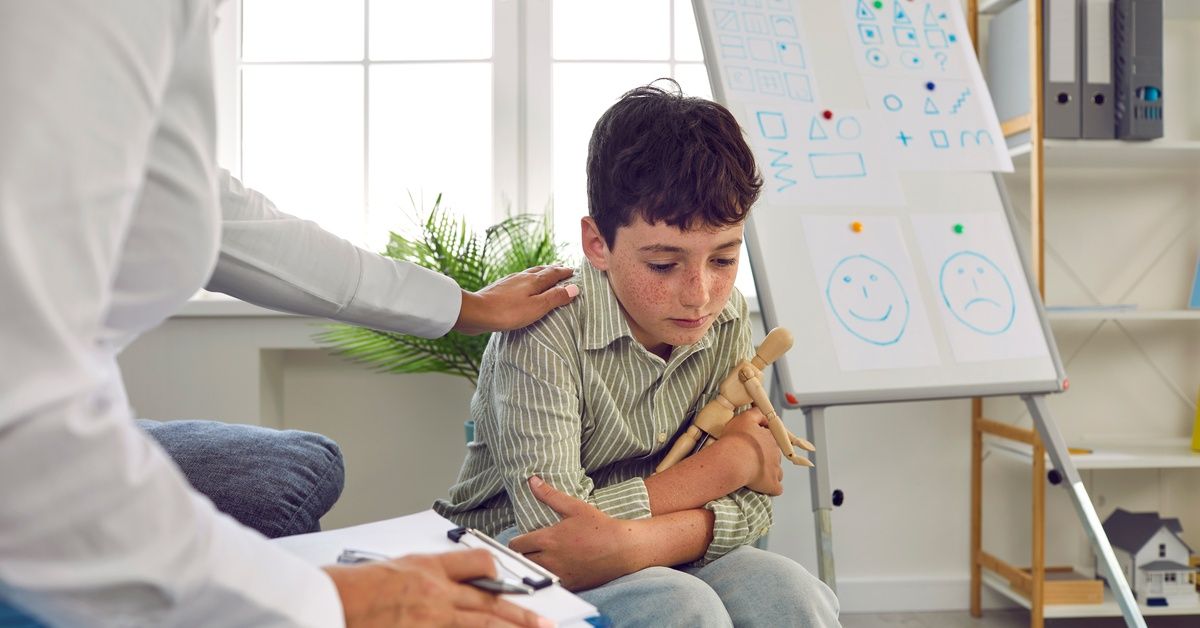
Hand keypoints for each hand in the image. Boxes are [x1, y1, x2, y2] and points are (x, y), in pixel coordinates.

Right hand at [323, 549, 550, 627]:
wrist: (320, 602)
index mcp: (425, 568)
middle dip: (520, 615)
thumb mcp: (388, 570)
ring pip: (482, 626)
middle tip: (544, 624)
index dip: (497, 576)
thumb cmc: (343, 587)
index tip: (507, 586)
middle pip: (489, 603)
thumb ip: (417, 578)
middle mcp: (434, 593)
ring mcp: (430, 619)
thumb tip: (438, 589)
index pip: (476, 564)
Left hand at [454, 266, 577, 334]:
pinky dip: (528, 279)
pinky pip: (519, 280)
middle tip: (562, 268)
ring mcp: (510, 281)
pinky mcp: (500, 287)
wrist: (476, 312)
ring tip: (546, 274)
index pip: (554, 273)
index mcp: (533, 280)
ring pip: (530, 273)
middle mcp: (522, 277)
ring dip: (541, 273)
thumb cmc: (507, 312)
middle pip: (542, 270)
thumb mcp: (537, 307)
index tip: (574, 271)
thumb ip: (555, 297)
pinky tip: (523, 285)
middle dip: (553, 269)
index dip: (564, 272)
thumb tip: (574, 287)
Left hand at [508, 477, 638, 590]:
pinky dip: (549, 578)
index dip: (516, 542)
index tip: (522, 541)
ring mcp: (559, 574)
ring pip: (534, 574)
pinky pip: (550, 584)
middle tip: (530, 550)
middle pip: (521, 561)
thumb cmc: (600, 526)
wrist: (622, 549)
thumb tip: (532, 481)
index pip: (516, 545)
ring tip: (542, 559)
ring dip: (534, 567)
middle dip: (523, 555)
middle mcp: (550, 559)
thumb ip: (550, 495)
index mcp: (548, 539)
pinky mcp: (569, 585)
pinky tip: (556, 570)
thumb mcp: (574, 507)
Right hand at [718, 408, 783, 495]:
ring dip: (768, 473)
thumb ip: (756, 413)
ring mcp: (775, 471)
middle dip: (766, 459)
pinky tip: (762, 486)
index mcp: (771, 439)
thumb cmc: (735, 440)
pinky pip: (776, 488)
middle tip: (750, 460)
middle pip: (774, 457)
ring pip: (777, 472)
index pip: (772, 441)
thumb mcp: (745, 418)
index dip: (763, 443)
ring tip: (755, 474)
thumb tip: (763, 412)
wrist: (732, 460)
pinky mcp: (772, 485)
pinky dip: (770, 488)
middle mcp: (776, 454)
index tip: (753, 446)